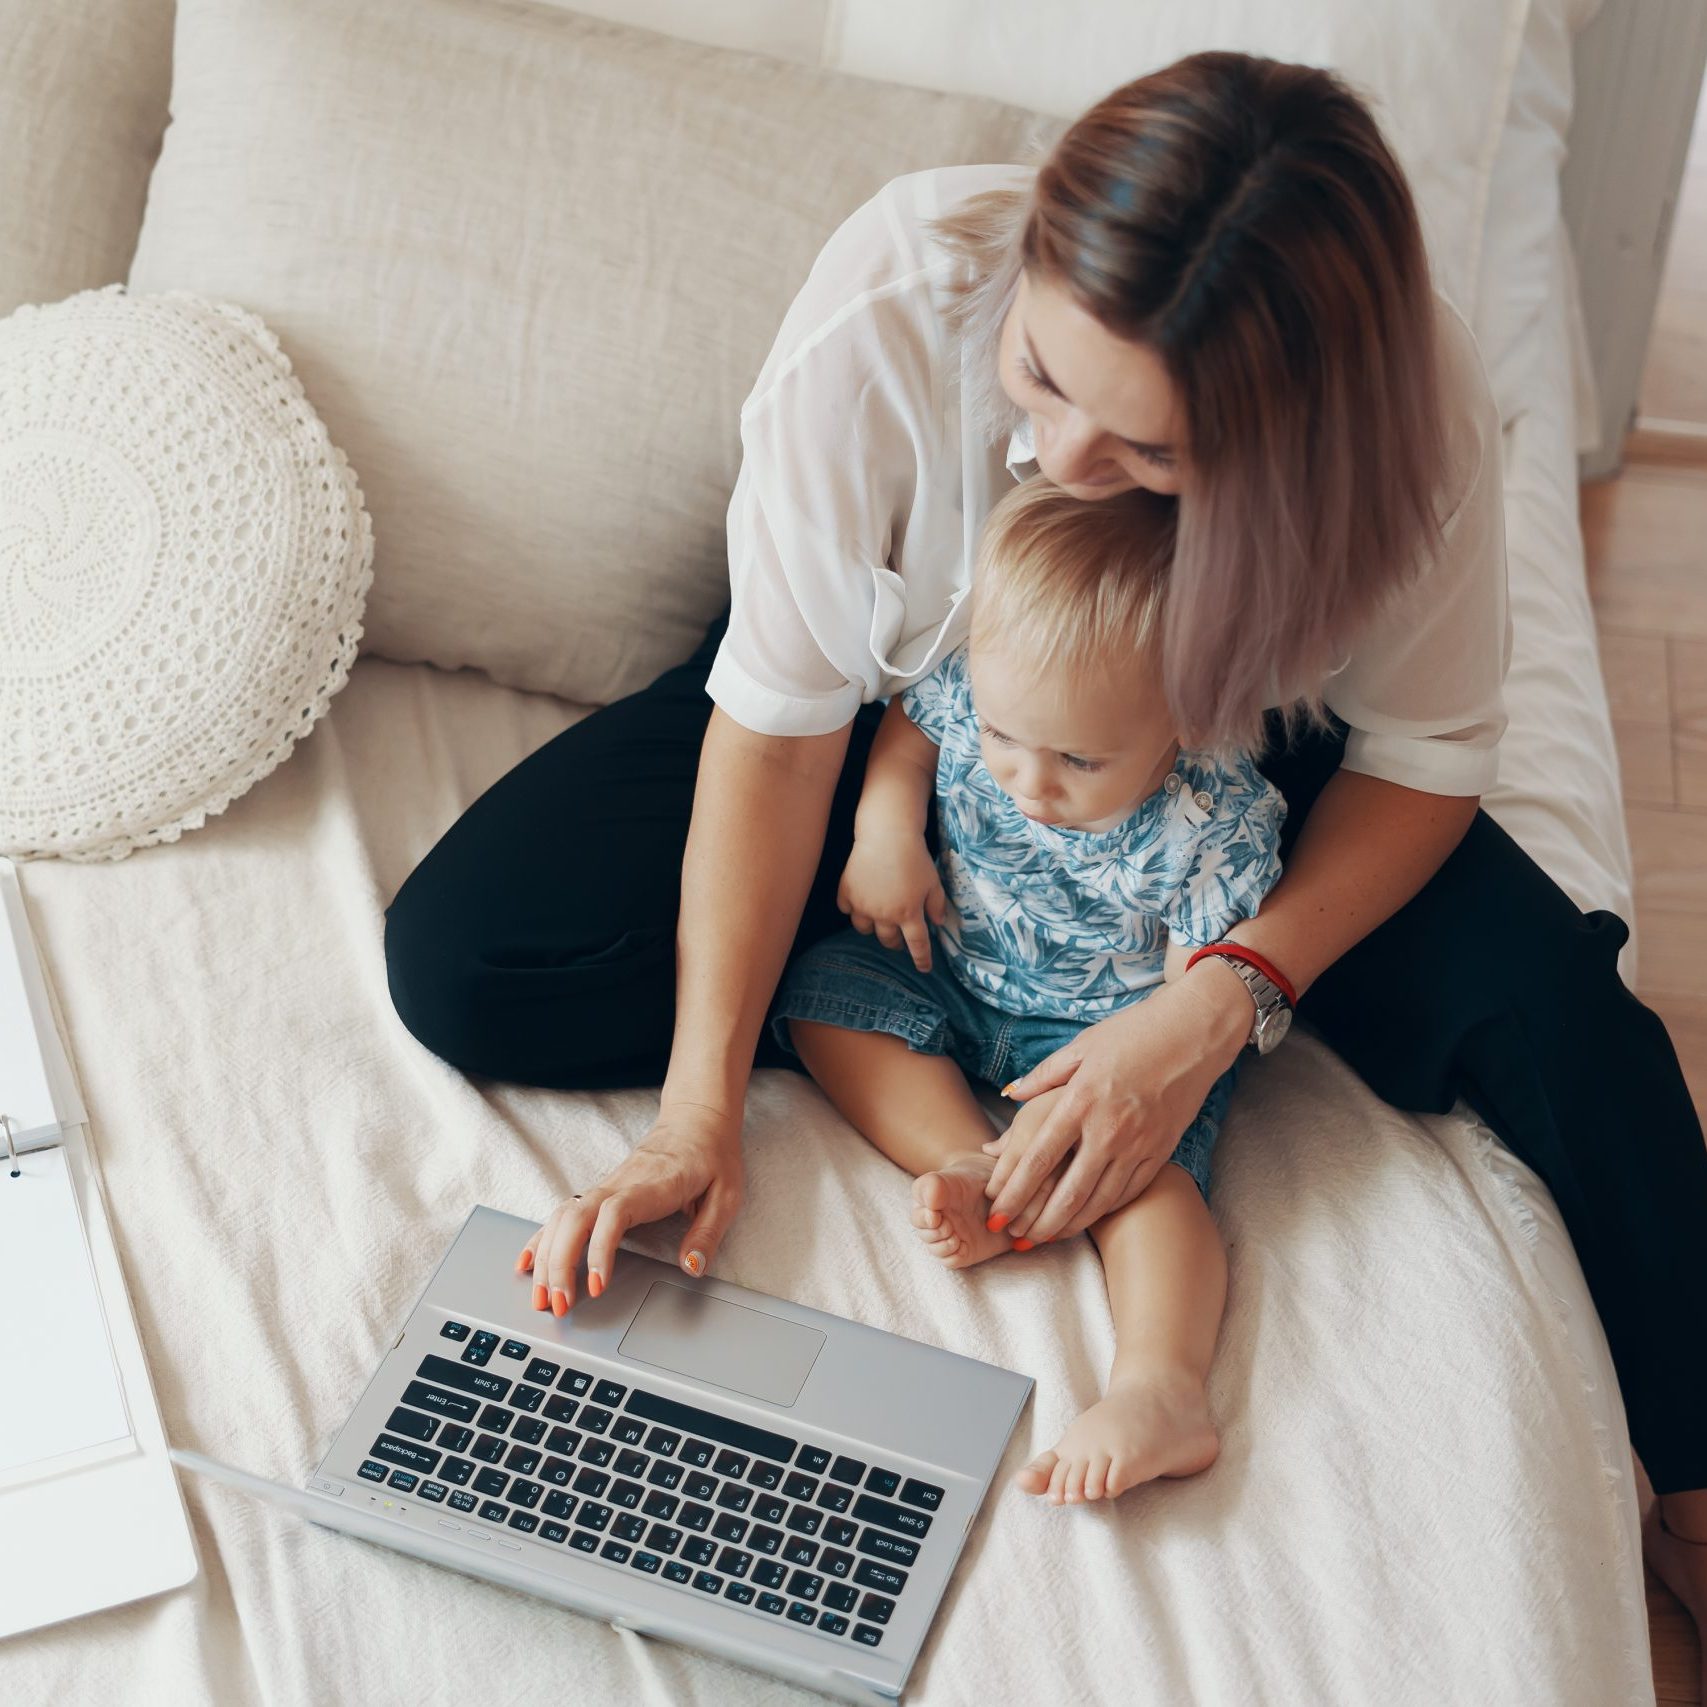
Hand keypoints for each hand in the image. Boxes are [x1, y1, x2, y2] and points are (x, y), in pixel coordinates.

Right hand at [516, 1100, 744, 1312]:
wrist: (697, 1118)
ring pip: (562, 1216)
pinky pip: (563, 1213)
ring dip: (546, 1257)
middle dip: (559, 1263)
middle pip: (576, 1217)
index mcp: (654, 1185)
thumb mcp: (727, 1193)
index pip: (614, 1213)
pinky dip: (541, 1238)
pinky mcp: (600, 1190)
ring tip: (541, 1298)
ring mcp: (606, 1185)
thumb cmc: (712, 1155)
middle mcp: (621, 1183)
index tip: (595, 1285)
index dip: (599, 1249)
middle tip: (558, 1306)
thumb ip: (708, 1232)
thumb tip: (691, 1267)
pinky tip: (528, 1263)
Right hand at [836, 829, 946, 970]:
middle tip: (900, 937)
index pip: (917, 945)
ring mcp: (863, 905)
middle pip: (888, 941)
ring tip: (878, 919)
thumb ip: (937, 905)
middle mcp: (884, 914)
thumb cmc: (915, 857)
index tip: (924, 969)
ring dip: (873, 928)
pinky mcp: (847, 892)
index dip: (922, 959)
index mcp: (909, 913)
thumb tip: (938, 923)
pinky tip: (860, 900)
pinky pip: (847, 910)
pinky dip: (853, 909)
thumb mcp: (934, 882)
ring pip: (864, 929)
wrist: (887, 835)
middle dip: (895, 943)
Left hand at [984, 963, 1249, 1241]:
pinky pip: (1128, 1191)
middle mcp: (1108, 1130)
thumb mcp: (1081, 1047)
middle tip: (1016, 1241)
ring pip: (1099, 1200)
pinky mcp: (1160, 1151)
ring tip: (1046, 1238)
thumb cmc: (1132, 1034)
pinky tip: (1086, 1218)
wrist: (1193, 1034)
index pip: (1039, 1158)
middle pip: (1068, 1191)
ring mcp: (1138, 1145)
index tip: (996, 1214)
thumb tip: (1009, 1094)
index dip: (1014, 1192)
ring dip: (1070, 1224)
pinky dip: (1104, 1210)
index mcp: (1080, 1101)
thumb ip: (1043, 1076)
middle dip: (1038, 1222)